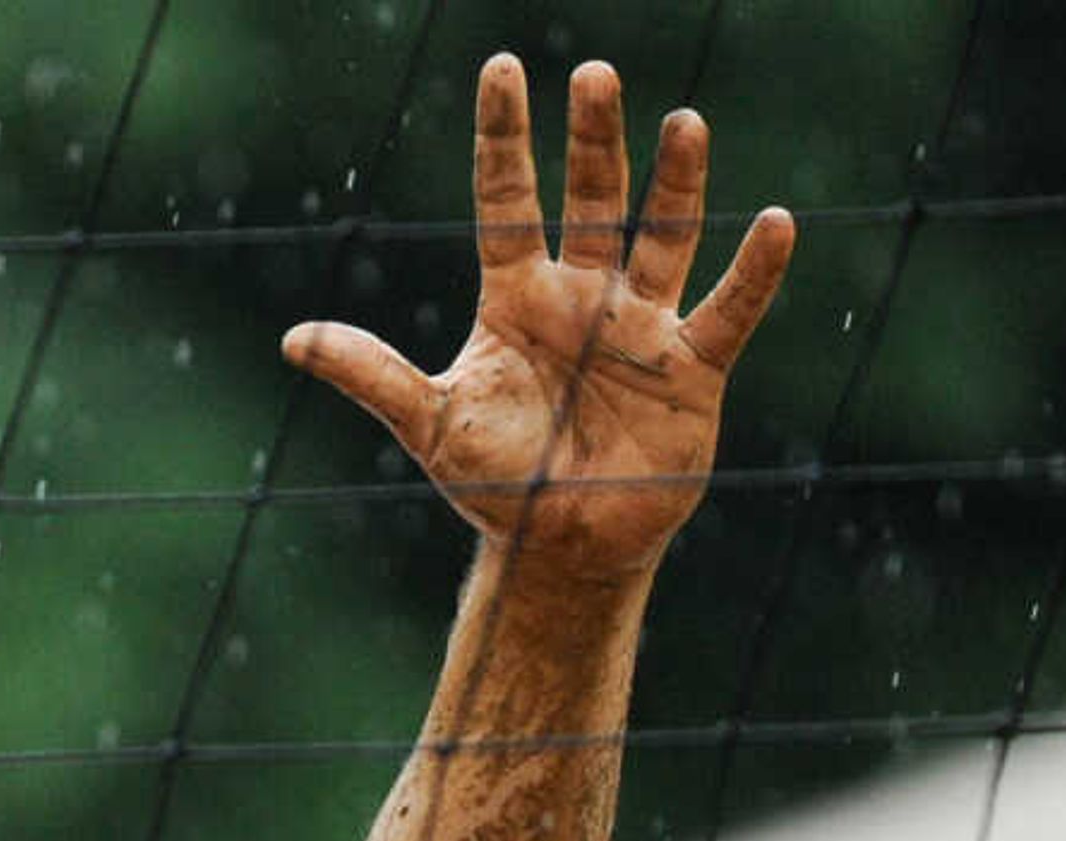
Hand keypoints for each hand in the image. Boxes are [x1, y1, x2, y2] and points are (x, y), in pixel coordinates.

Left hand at [288, 57, 792, 582]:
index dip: (503, 139)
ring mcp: (642, 326)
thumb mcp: (427, 423)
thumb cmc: (496, 482)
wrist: (561, 546)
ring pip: (664, 236)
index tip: (501, 69)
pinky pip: (729, 310)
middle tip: (592, 75)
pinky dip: (753, 273)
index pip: (507, 201)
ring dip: (675, 183)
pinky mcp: (692, 368)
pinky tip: (773, 223)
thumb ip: (370, 374)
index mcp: (518, 300)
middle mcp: (584, 298)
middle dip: (593, 140)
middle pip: (594, 200)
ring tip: (683, 121)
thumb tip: (292, 339)